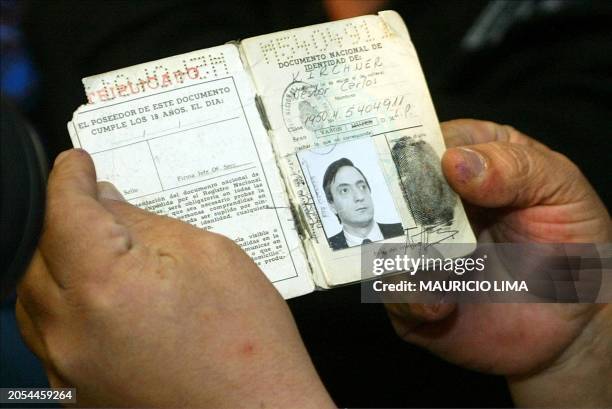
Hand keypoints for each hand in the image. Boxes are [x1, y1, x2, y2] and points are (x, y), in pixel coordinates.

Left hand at [16, 149, 333, 407]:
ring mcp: (68, 369)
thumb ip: (147, 225)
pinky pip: (50, 335)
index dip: (70, 178)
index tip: (78, 163)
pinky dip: (65, 303)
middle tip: (96, 201)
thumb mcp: (209, 256)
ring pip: (36, 297)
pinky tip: (100, 296)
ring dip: (59, 262)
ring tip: (98, 247)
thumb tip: (107, 204)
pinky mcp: (76, 393)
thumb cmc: (249, 341)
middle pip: (41, 253)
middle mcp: (72, 331)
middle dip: (64, 219)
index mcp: (106, 286)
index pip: (65, 211)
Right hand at [385, 119, 611, 406]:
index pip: (427, 141)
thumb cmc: (571, 245)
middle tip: (418, 218)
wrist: (573, 323)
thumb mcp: (561, 193)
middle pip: (391, 188)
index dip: (416, 148)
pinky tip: (443, 305)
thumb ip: (516, 168)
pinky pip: (392, 293)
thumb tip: (455, 162)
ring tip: (440, 270)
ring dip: (403, 254)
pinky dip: (412, 298)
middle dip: (396, 201)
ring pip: (381, 240)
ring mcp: (417, 249)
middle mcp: (433, 202)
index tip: (420, 164)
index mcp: (469, 160)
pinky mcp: (411, 295)